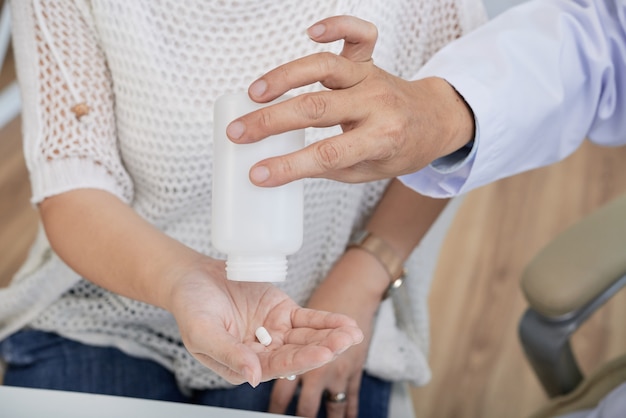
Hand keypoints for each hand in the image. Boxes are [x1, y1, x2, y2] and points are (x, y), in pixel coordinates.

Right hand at [168, 258, 363, 386]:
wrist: (192, 278)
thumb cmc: (191, 308)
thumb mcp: (203, 332)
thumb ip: (228, 354)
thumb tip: (252, 378)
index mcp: (244, 365)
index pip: (276, 366)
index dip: (301, 360)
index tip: (322, 354)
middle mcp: (263, 352)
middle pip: (298, 353)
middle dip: (323, 349)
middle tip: (345, 343)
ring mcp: (275, 332)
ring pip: (308, 337)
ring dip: (331, 336)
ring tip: (352, 334)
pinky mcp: (283, 312)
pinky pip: (309, 319)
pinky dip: (327, 321)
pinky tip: (346, 324)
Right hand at [226, 15, 474, 186]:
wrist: (434, 121)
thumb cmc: (399, 149)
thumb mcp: (368, 171)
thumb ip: (330, 165)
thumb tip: (283, 163)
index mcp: (381, 139)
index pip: (328, 155)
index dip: (289, 166)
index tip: (258, 174)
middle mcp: (377, 103)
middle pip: (317, 109)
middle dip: (271, 122)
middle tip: (239, 133)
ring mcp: (372, 77)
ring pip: (325, 67)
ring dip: (286, 77)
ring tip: (256, 92)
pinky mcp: (369, 60)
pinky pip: (357, 34)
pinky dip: (337, 26)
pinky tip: (312, 32)